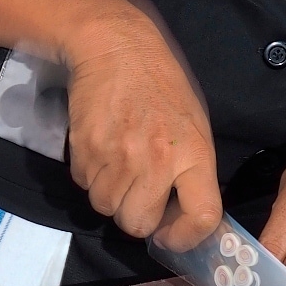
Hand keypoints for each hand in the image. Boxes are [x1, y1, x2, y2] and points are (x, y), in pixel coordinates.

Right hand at [59, 0, 221, 253]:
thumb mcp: (193, 124)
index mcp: (193, 153)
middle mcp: (156, 161)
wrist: (115, 47)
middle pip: (138, 223)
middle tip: (139, 193)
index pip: (201, 217)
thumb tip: (178, 212)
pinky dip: (90, 175)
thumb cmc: (161, 84)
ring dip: (110, 195)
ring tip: (118, 164)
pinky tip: (100, 148)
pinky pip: (84, 185)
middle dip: (137, 215)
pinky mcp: (85, 149)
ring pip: (106, 207)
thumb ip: (190, 170)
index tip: (172, 235)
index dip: (186, 237)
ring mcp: (117, 157)